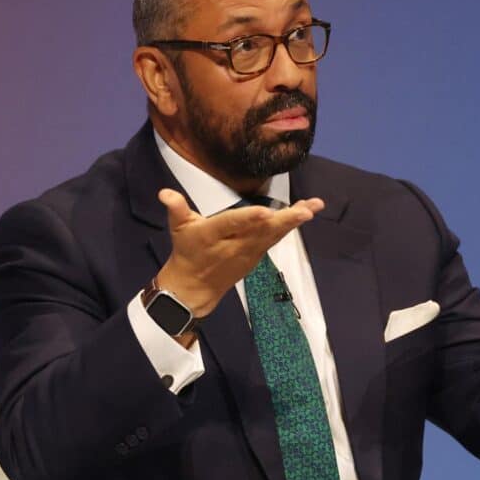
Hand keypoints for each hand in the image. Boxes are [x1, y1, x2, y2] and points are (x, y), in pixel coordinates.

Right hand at [155, 189, 324, 317]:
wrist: (194, 287)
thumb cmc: (187, 251)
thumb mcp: (178, 229)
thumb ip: (176, 209)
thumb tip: (165, 192)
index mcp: (213, 235)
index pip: (232, 225)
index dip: (249, 219)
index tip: (266, 212)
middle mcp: (234, 245)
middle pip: (262, 231)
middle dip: (286, 221)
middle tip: (306, 211)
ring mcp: (249, 252)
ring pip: (274, 234)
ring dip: (295, 220)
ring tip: (314, 206)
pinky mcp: (257, 254)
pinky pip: (276, 238)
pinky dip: (291, 226)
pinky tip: (305, 213)